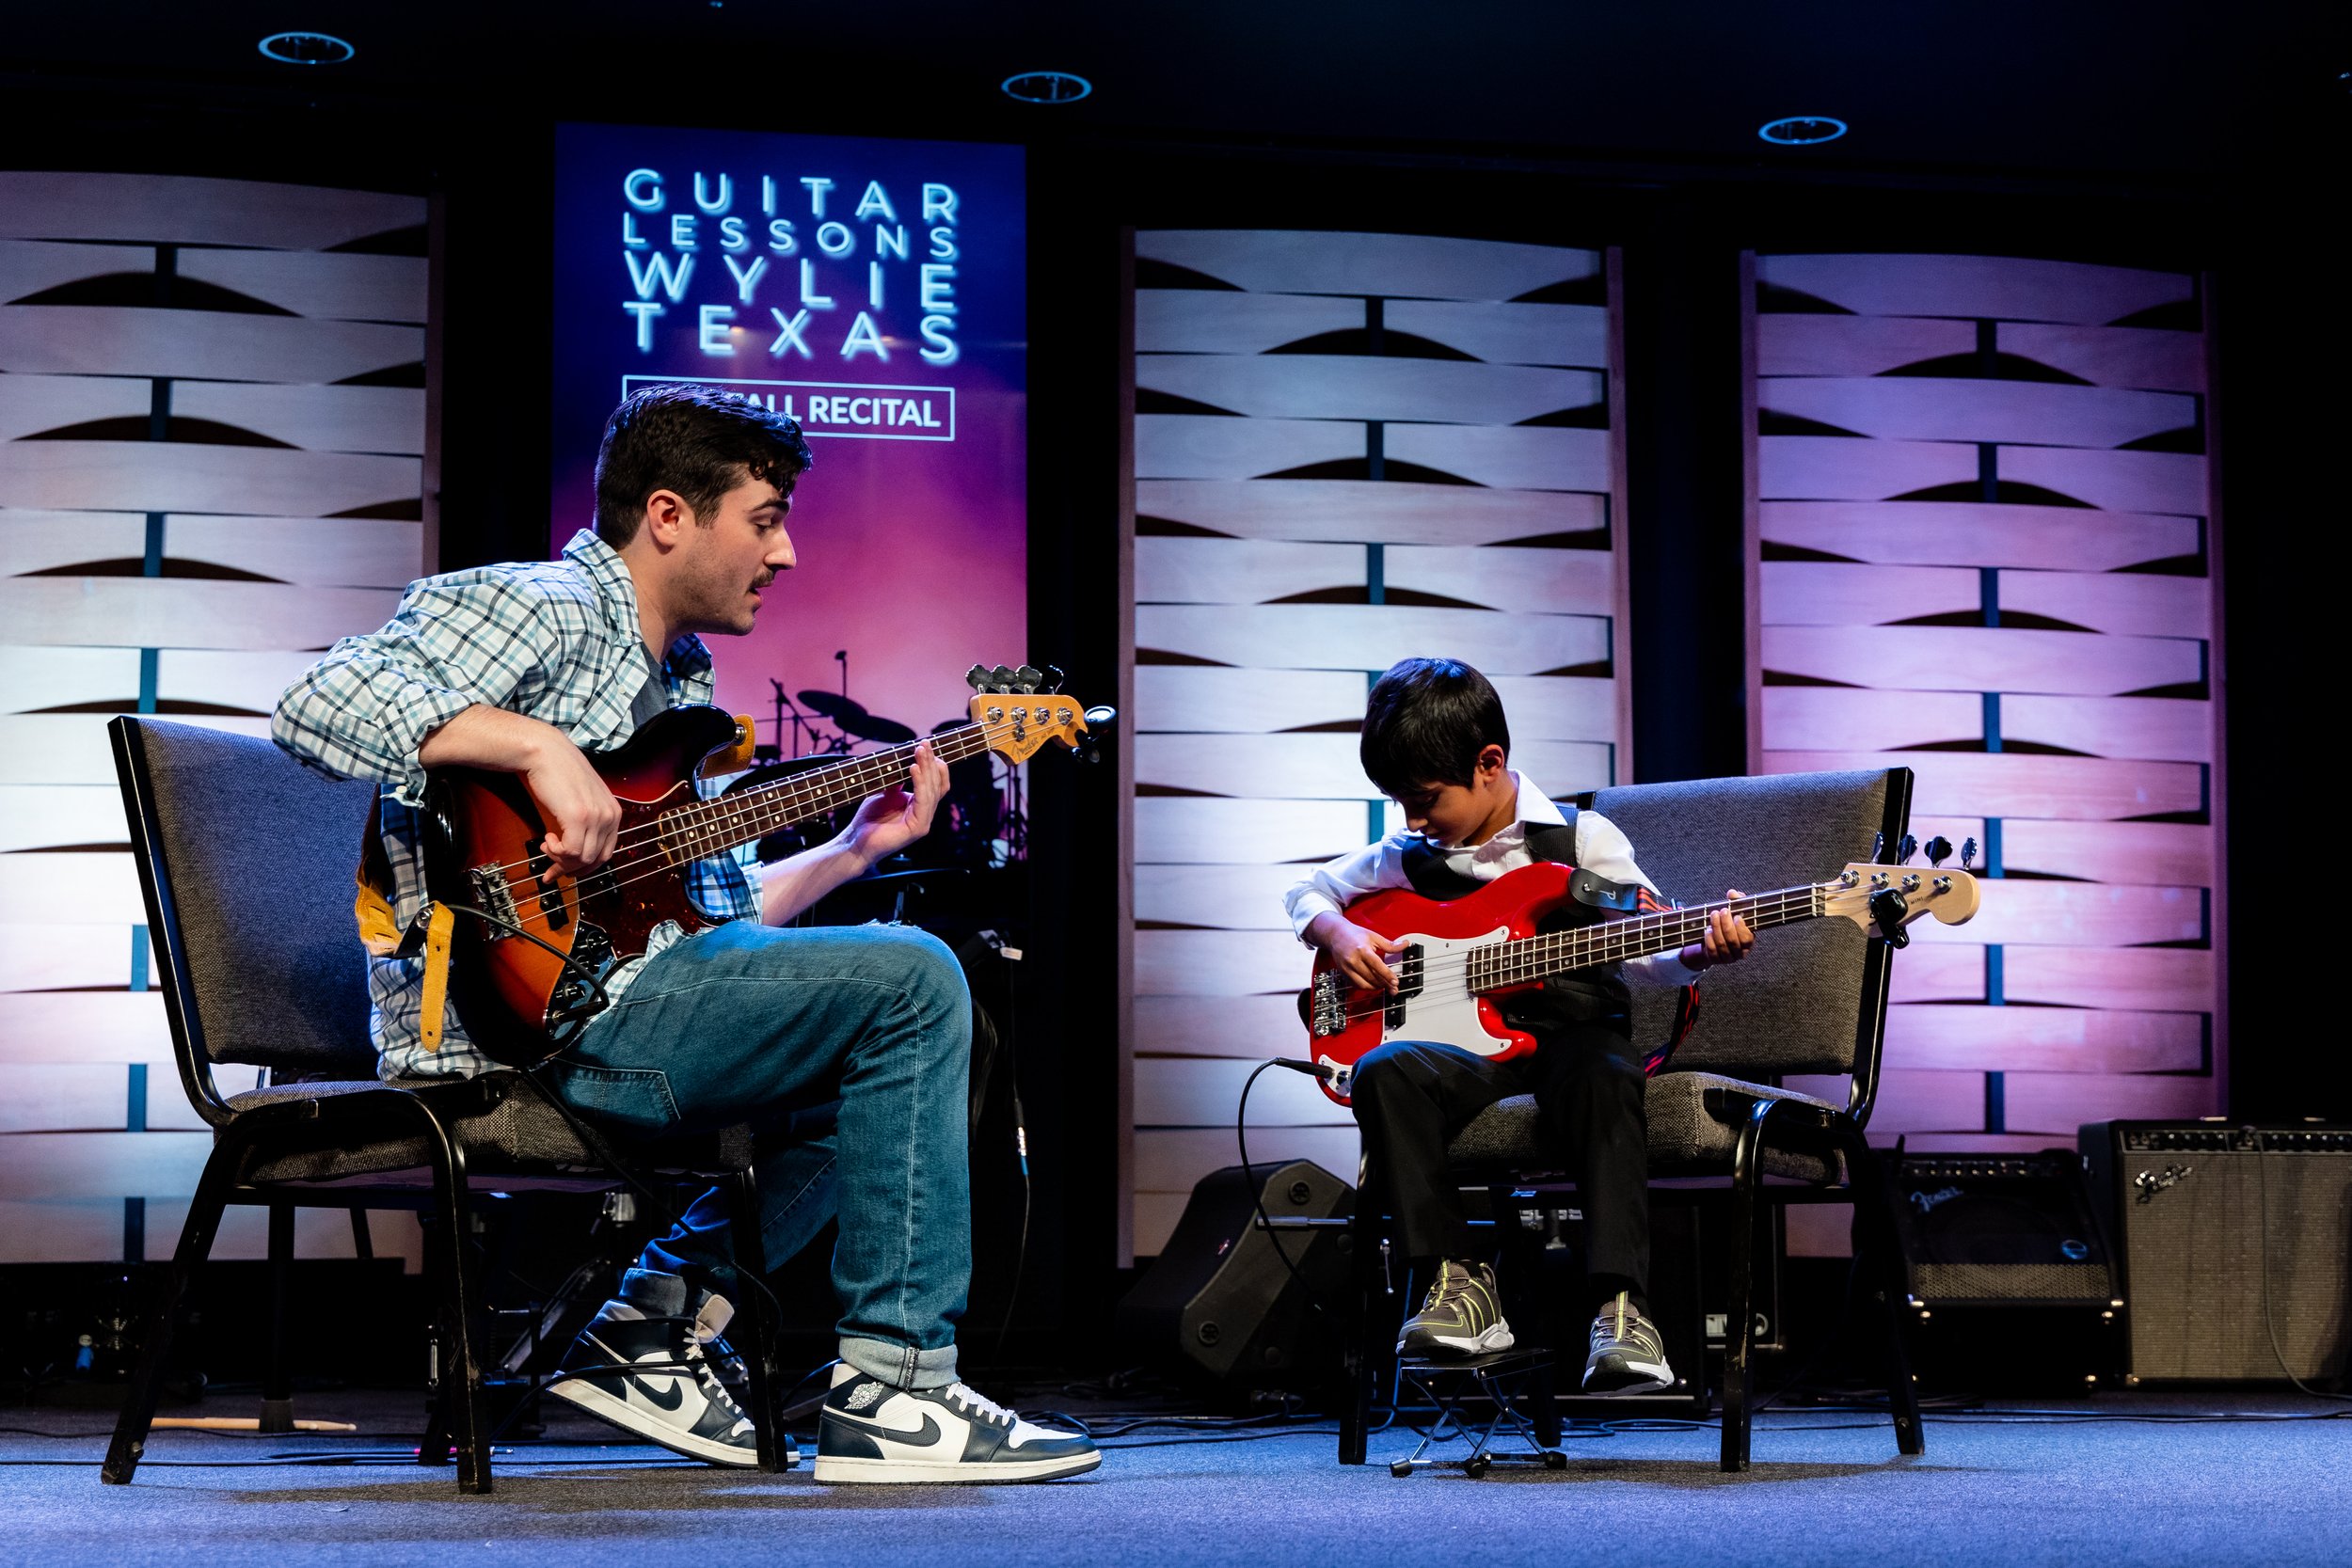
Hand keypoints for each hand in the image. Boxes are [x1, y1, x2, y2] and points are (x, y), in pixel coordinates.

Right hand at [523, 727, 621, 875]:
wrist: (545, 752)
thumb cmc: (558, 773)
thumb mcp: (581, 801)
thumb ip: (585, 825)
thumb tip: (575, 853)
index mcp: (614, 812)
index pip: (606, 853)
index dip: (584, 867)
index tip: (566, 871)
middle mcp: (610, 815)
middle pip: (595, 860)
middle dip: (571, 868)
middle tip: (552, 868)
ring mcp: (596, 816)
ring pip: (582, 859)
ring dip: (560, 859)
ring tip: (547, 845)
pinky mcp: (579, 816)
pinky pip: (571, 851)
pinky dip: (556, 851)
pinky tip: (547, 838)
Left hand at [841, 742, 948, 866]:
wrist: (856, 841)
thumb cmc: (869, 819)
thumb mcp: (885, 792)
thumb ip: (897, 780)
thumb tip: (904, 760)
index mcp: (921, 806)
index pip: (936, 783)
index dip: (933, 764)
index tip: (924, 746)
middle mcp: (926, 814)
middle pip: (938, 784)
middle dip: (931, 761)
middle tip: (924, 743)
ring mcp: (924, 822)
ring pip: (933, 790)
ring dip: (927, 768)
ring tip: (919, 751)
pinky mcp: (918, 828)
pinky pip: (923, 801)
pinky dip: (919, 782)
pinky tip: (913, 768)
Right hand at [1322, 919, 1407, 993]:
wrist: (1335, 935)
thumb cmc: (1355, 934)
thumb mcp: (1374, 936)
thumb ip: (1390, 944)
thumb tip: (1405, 944)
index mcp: (1362, 950)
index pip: (1377, 966)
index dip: (1387, 975)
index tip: (1395, 982)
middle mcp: (1353, 960)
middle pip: (1371, 977)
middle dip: (1385, 985)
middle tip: (1394, 989)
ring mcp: (1347, 968)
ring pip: (1363, 984)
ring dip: (1376, 987)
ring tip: (1385, 987)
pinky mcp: (1343, 973)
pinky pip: (1356, 985)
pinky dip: (1366, 987)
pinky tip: (1374, 985)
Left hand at [1680, 889, 1755, 970]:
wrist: (1716, 939)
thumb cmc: (1730, 923)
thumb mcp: (1735, 910)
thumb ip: (1736, 901)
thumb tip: (1732, 893)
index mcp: (1748, 941)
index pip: (1747, 938)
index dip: (1742, 928)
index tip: (1737, 916)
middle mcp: (1740, 952)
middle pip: (1733, 941)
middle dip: (1726, 925)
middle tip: (1722, 911)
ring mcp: (1728, 958)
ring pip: (1722, 945)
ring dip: (1717, 929)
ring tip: (1713, 916)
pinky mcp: (1716, 960)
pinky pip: (1712, 951)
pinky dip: (1709, 940)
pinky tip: (1708, 930)